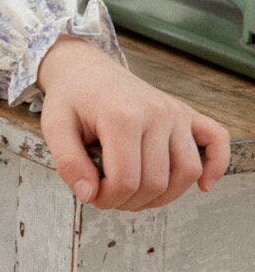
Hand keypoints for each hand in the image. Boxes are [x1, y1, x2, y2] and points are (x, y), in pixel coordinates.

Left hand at [34, 36, 230, 211]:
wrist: (86, 70)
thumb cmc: (72, 98)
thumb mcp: (54, 127)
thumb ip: (68, 163)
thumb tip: (89, 194)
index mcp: (122, 117)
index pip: (126, 181)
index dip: (107, 199)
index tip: (92, 195)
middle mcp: (156, 113)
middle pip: (156, 182)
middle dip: (129, 201)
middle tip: (108, 195)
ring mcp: (175, 112)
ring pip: (186, 172)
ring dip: (164, 196)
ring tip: (136, 194)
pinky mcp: (186, 113)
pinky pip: (216, 140)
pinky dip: (216, 166)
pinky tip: (203, 185)